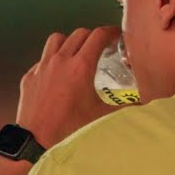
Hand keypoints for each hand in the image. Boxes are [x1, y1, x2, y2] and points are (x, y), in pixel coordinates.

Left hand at [16, 27, 120, 147]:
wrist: (36, 142)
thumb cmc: (68, 130)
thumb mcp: (102, 117)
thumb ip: (125, 108)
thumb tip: (143, 106)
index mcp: (81, 66)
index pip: (98, 36)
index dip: (110, 32)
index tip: (115, 35)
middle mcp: (61, 61)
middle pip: (79, 34)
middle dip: (93, 36)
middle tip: (101, 46)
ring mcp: (42, 67)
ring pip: (57, 39)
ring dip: (70, 41)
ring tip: (77, 52)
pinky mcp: (30, 77)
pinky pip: (42, 58)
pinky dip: (53, 59)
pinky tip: (58, 73)